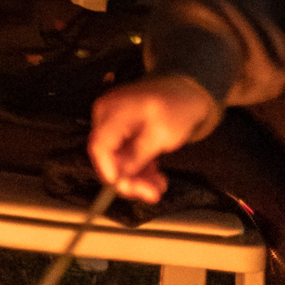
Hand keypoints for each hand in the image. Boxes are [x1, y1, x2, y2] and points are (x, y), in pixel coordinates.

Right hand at [88, 73, 216, 202]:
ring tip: (160, 184)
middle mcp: (106, 117)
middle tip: (154, 193)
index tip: (131, 189)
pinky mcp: (120, 130)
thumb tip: (120, 178)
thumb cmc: (176, 108)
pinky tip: (155, 173)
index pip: (99, 148)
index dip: (110, 172)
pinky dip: (139, 167)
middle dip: (129, 179)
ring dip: (137, 177)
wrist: (184, 91)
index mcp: (112, 112)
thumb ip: (137, 155)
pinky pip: (123, 154)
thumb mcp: (161, 134)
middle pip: (107, 157)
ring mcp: (112, 123)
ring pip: (116, 160)